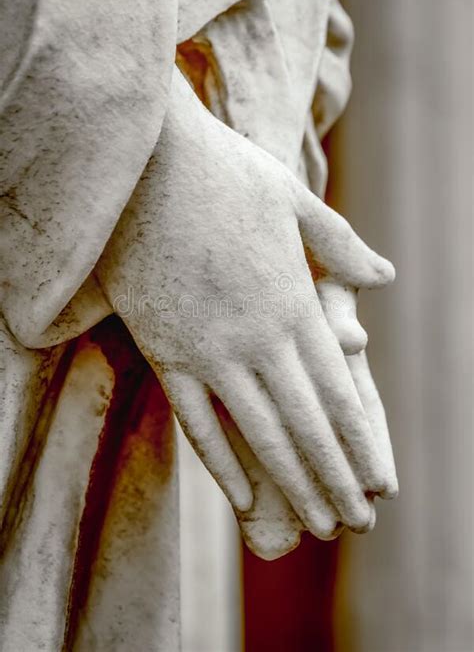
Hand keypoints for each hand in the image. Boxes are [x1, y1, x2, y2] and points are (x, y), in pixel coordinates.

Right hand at [97, 68, 394, 540]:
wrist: (140, 163)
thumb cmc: (221, 171)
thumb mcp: (292, 198)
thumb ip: (340, 245)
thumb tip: (384, 276)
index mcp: (292, 302)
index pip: (338, 391)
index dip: (360, 444)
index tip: (379, 486)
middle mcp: (256, 337)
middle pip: (305, 425)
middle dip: (334, 479)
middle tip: (354, 524)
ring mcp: (207, 349)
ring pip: (257, 434)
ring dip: (290, 483)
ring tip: (314, 523)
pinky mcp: (164, 350)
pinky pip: (195, 419)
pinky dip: (220, 462)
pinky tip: (239, 496)